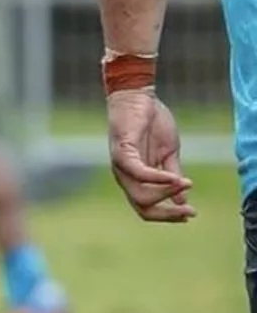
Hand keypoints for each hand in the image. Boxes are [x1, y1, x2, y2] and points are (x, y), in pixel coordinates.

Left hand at [107, 88, 194, 221]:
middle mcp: (124, 176)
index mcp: (135, 178)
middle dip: (168, 213)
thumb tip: (181, 200)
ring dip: (166, 194)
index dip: (167, 215)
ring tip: (186, 184)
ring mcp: (121, 164)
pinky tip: (176, 178)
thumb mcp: (167, 153)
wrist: (138, 97)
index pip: (146, 207)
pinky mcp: (122, 151)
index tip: (190, 213)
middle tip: (190, 210)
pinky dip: (158, 178)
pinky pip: (138, 173)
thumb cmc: (151, 123)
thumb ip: (171, 176)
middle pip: (142, 207)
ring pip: (139, 195)